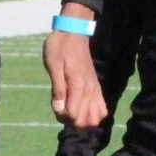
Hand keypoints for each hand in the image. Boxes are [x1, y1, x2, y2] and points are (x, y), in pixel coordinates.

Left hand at [43, 3, 107, 129]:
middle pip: (84, 121)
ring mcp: (95, 90)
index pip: (73, 115)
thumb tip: (59, 109)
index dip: (61, 115)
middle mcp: (90, 90)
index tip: (55, 105)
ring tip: (71, 110)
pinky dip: (92, 114)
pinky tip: (81, 108)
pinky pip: (102, 109)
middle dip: (70, 120)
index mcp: (78, 85)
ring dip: (82, 120)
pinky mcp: (97, 88)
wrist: (73, 33)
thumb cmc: (59, 48)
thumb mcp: (53, 66)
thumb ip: (57, 88)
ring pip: (96, 118)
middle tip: (61, 108)